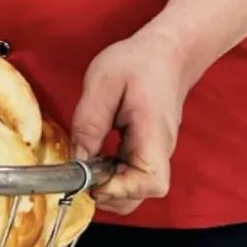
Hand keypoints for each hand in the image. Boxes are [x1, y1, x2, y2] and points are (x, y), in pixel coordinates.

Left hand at [71, 27, 191, 216]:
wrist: (168, 52)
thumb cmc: (139, 61)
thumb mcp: (104, 82)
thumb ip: (89, 121)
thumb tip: (78, 159)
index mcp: (153, 133)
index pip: (150, 183)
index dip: (121, 190)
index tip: (93, 179)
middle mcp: (161, 149)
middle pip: (143, 194)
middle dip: (111, 194)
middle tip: (85, 174)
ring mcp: (157, 152)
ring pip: (138, 189)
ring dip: (111, 186)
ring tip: (90, 163)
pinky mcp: (149, 150)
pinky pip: (134, 175)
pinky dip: (114, 175)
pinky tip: (99, 156)